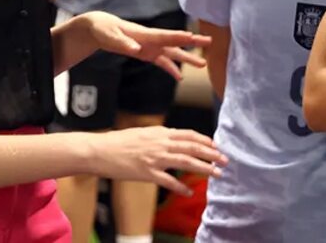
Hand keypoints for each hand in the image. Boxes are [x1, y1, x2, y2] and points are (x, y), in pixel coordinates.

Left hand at [75, 11, 209, 78]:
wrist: (100, 29)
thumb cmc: (104, 30)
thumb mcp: (110, 37)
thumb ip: (123, 43)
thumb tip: (136, 49)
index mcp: (144, 34)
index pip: (164, 35)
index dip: (177, 36)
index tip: (191, 36)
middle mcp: (152, 39)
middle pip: (175, 41)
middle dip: (192, 42)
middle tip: (209, 41)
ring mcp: (151, 47)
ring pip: (173, 52)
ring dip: (187, 57)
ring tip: (203, 64)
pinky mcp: (147, 54)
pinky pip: (162, 62)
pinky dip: (171, 69)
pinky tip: (180, 77)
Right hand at [92, 126, 227, 195]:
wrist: (101, 150)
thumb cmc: (120, 142)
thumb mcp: (143, 133)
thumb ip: (160, 136)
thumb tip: (174, 139)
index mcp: (160, 133)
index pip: (189, 135)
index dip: (205, 140)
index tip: (216, 146)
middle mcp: (160, 144)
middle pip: (192, 147)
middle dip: (211, 154)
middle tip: (224, 160)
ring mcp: (155, 158)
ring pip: (185, 162)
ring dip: (203, 168)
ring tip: (215, 174)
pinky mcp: (147, 173)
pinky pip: (168, 181)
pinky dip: (181, 187)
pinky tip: (189, 191)